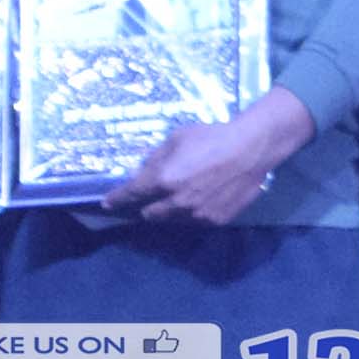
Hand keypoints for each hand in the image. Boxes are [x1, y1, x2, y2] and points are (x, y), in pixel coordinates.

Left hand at [107, 86, 310, 228]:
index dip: (116, 199)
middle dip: (144, 207)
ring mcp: (196, 215)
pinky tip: (199, 200)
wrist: (250, 150)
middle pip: (149, 214)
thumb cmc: (212, 137)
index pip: (131, 194)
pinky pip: (194, 221)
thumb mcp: (177, 138)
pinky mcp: (215, 220)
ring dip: (168, 211)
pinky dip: (190, 214)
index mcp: (163, 179)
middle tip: (148, 199)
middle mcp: (176, 202)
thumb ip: (156, 158)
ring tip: (177, 198)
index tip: (107, 203)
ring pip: (172, 220)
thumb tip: (141, 172)